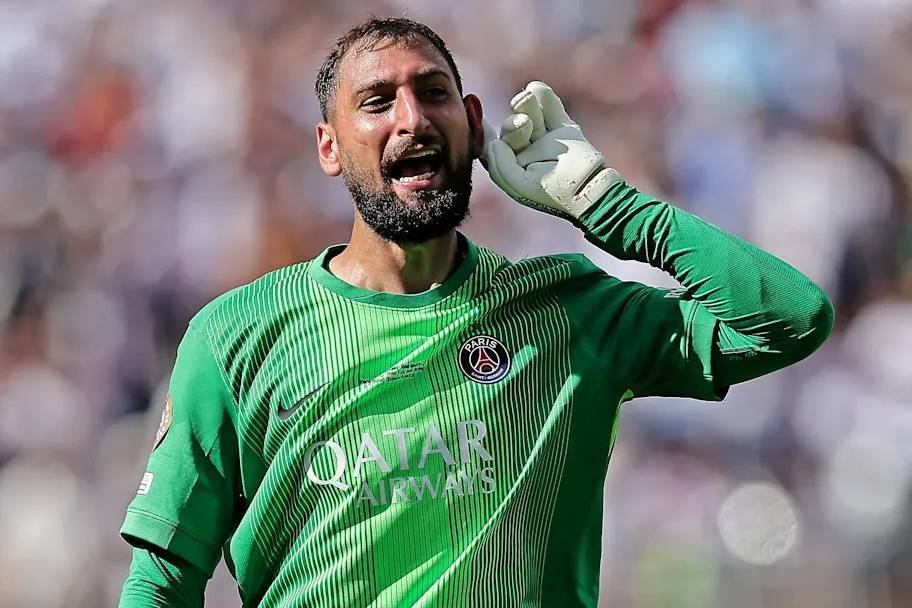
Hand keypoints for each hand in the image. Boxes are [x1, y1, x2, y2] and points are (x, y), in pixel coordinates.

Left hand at [481, 81, 619, 219]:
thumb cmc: (550, 192)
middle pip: (511, 126)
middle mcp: (526, 150)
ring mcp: (545, 137)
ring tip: (528, 103)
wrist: (586, 186)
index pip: (491, 144)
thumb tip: (493, 141)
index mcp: (511, 166)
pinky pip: (549, 104)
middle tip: (525, 126)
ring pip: (528, 112)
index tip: (473, 108)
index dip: (481, 128)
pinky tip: (537, 90)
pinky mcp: (564, 127)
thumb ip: (497, 162)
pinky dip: (543, 95)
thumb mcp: (515, 182)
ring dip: (526, 105)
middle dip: (514, 124)